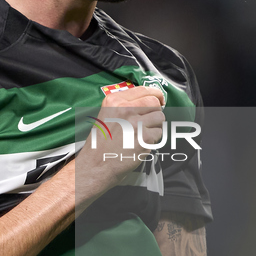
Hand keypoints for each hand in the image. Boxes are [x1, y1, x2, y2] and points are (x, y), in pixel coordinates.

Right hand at [75, 85, 165, 201]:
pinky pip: (159, 133)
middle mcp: (125, 109)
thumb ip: (123, 105)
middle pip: (155, 103)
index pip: (144, 90)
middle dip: (156, 111)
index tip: (159, 99)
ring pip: (159, 118)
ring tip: (143, 134)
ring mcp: (135, 124)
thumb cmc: (100, 143)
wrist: (96, 164)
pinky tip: (141, 144)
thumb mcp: (106, 115)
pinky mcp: (144, 138)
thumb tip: (147, 100)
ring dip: (155, 126)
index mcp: (114, 101)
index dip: (156, 94)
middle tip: (150, 120)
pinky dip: (153, 139)